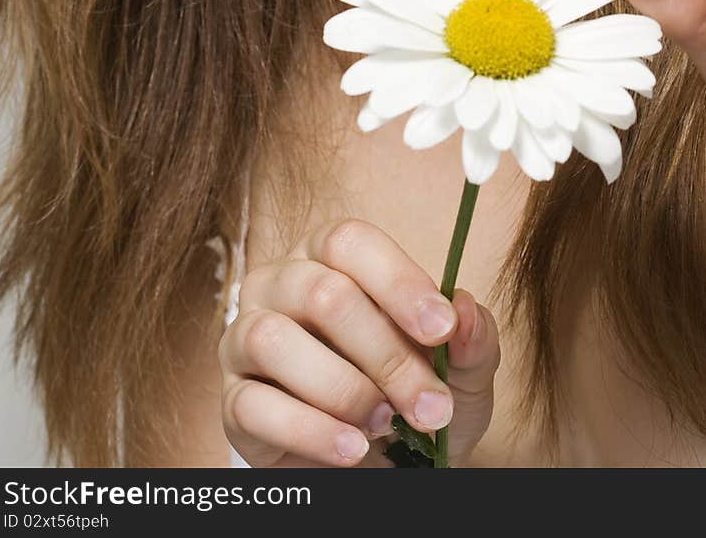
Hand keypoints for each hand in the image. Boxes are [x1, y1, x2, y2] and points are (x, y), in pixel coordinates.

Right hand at [219, 218, 499, 466]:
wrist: (384, 462)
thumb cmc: (414, 393)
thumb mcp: (460, 371)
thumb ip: (471, 339)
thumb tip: (464, 311)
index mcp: (330, 255)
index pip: (350, 242)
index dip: (398, 281)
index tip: (442, 329)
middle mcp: (280, 283)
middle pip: (323, 294)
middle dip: (386, 355)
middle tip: (431, 406)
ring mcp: (246, 338)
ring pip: (274, 340)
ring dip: (343, 388)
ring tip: (384, 424)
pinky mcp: (234, 400)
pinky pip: (254, 406)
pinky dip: (310, 431)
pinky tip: (353, 450)